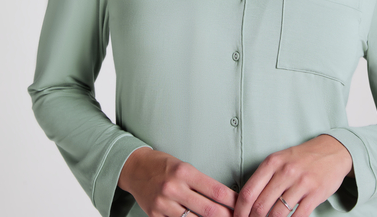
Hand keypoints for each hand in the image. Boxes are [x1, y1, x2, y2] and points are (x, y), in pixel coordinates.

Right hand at [118, 147, 237, 216]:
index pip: (215, 189)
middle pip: (208, 210)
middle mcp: (174, 187)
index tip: (242, 205)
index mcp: (184, 171)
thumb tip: (223, 198)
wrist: (135, 168)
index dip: (232, 201)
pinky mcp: (155, 216)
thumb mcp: (183, 166)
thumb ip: (200, 183)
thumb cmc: (163, 165)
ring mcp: (164, 204)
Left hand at [234, 135, 352, 216]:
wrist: (331, 151)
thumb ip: (264, 177)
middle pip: (260, 205)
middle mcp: (285, 171)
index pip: (248, 191)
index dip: (240, 211)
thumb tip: (247, 201)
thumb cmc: (302, 158)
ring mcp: (301, 183)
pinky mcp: (315, 193)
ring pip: (278, 214)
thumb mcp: (280, 160)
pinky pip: (298, 216)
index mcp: (272, 162)